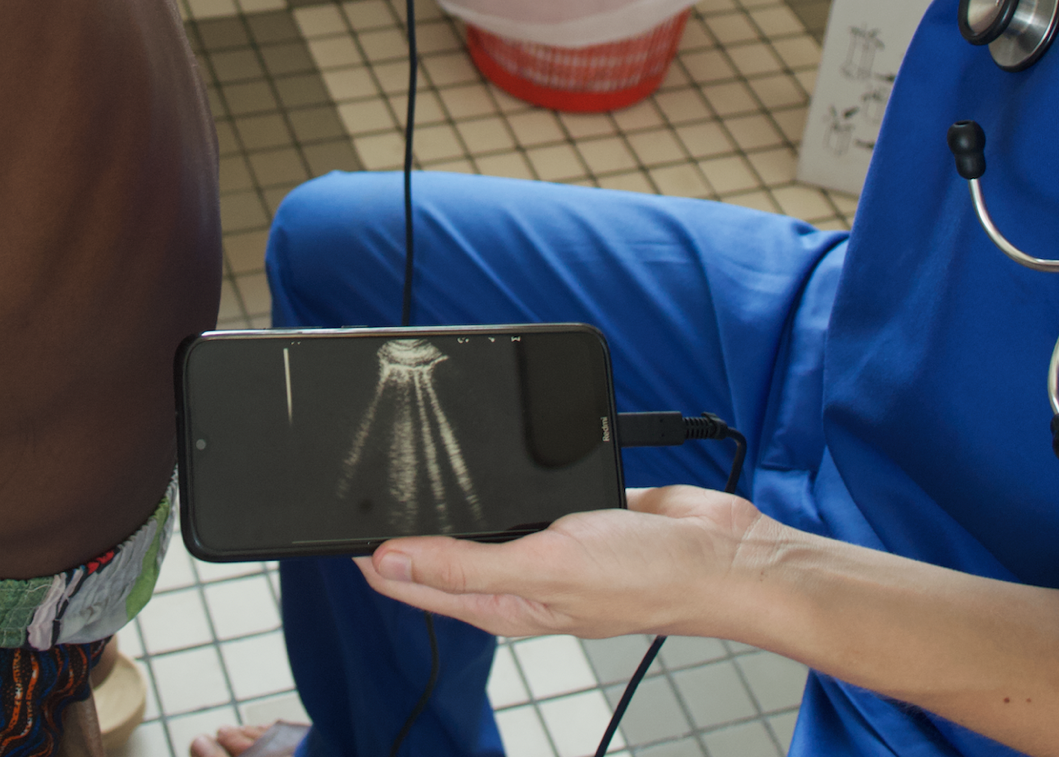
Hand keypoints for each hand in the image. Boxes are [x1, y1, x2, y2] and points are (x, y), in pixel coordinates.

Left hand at [356, 486, 773, 640]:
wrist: (723, 554)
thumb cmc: (646, 577)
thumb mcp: (543, 568)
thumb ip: (463, 564)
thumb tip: (389, 561)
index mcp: (501, 602)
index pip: (413, 583)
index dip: (373, 559)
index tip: (334, 530)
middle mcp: (519, 575)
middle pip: (441, 550)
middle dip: (402, 527)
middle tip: (362, 491)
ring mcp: (548, 543)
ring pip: (482, 517)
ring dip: (452, 497)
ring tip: (408, 467)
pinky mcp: (577, 511)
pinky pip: (526, 491)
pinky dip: (504, 474)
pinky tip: (491, 455)